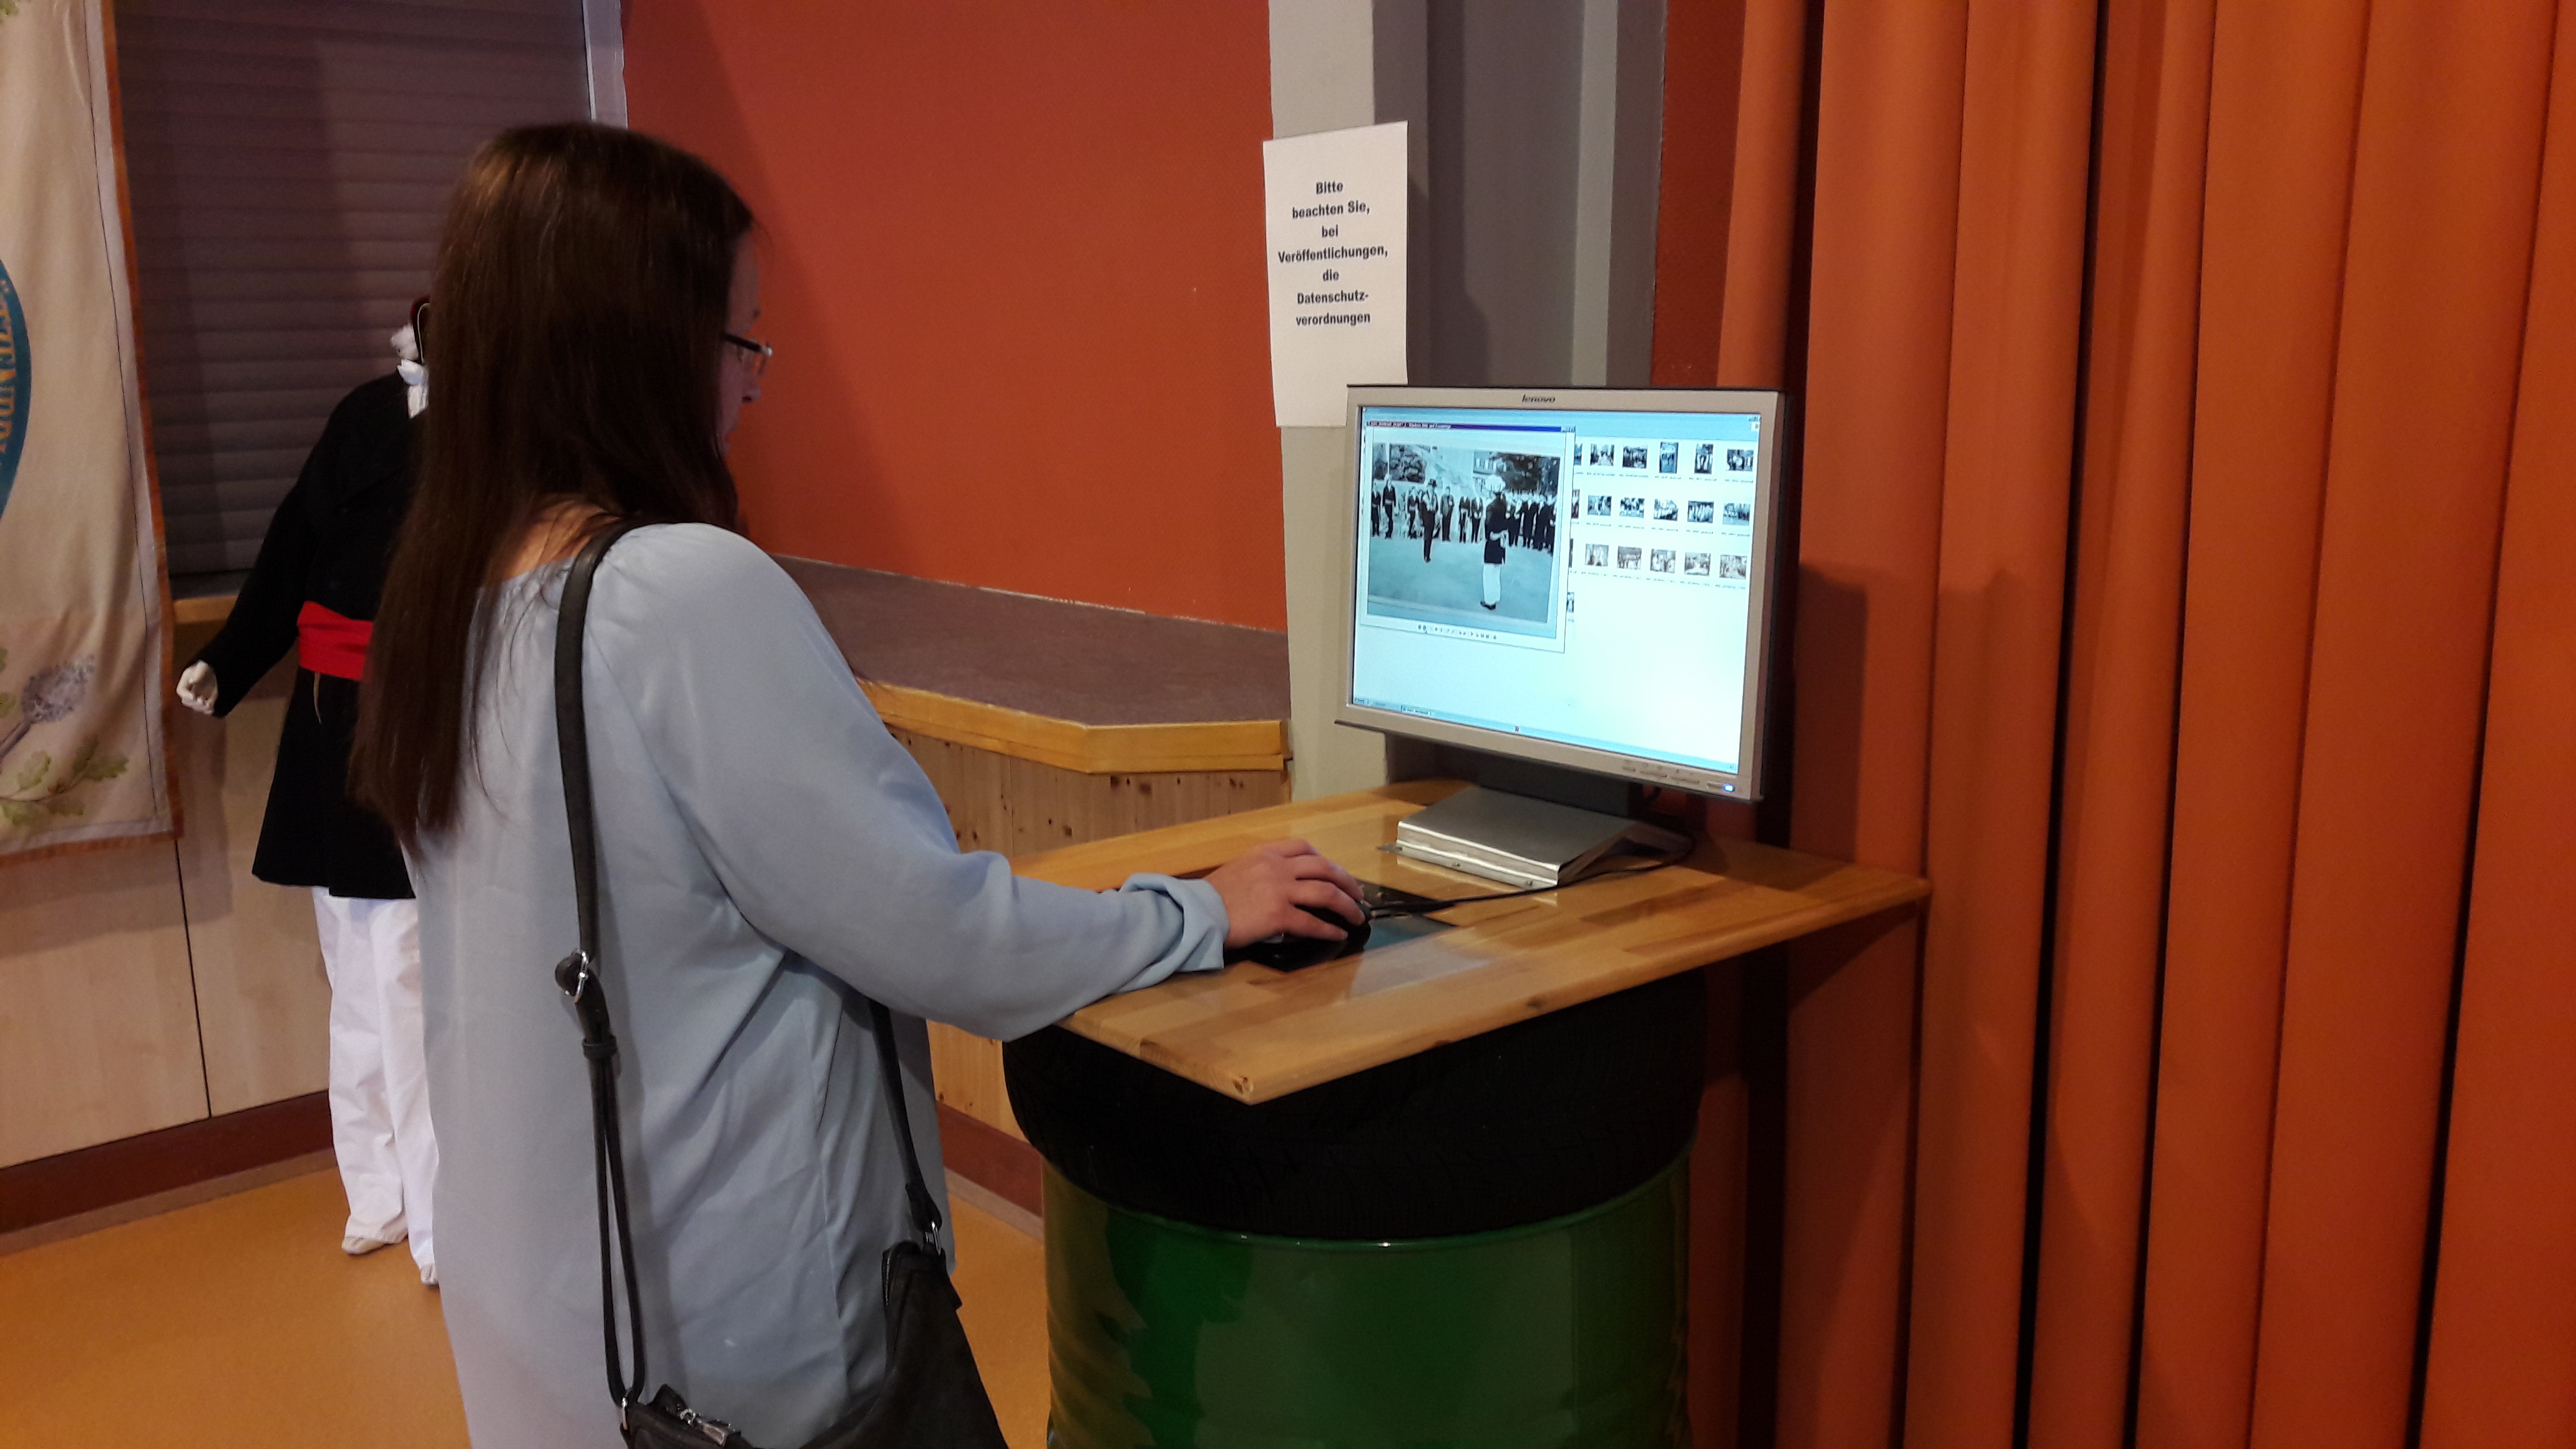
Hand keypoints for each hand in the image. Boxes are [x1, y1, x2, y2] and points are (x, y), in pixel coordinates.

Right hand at [176, 662, 216, 715]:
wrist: (213, 671)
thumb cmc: (204, 667)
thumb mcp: (202, 667)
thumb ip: (198, 673)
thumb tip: (192, 681)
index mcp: (185, 682)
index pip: (181, 691)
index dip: (185, 695)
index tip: (192, 696)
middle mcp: (189, 692)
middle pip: (187, 701)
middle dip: (193, 702)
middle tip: (201, 701)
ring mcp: (197, 697)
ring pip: (195, 706)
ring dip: (201, 707)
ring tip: (208, 705)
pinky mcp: (206, 700)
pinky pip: (204, 708)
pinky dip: (208, 710)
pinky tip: (211, 710)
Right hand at [1203, 838, 1366, 948]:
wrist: (1196, 913)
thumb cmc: (1211, 896)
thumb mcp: (1238, 868)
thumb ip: (1262, 871)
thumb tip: (1282, 885)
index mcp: (1265, 853)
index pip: (1304, 848)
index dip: (1325, 860)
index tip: (1334, 872)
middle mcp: (1277, 867)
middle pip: (1325, 868)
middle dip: (1346, 881)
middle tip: (1358, 894)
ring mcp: (1280, 890)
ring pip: (1326, 893)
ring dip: (1347, 905)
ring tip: (1357, 916)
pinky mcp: (1279, 915)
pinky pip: (1313, 922)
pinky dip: (1329, 929)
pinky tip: (1338, 934)